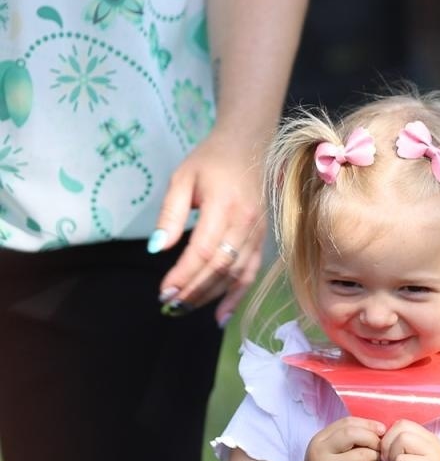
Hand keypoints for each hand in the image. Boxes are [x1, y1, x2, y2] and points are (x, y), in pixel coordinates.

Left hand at [149, 128, 265, 325]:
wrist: (248, 146)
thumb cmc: (210, 160)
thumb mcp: (182, 179)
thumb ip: (170, 215)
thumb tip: (156, 249)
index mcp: (225, 206)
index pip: (203, 250)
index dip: (184, 275)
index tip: (164, 291)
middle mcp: (245, 223)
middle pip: (220, 267)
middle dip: (194, 290)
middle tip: (170, 306)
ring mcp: (257, 233)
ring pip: (236, 274)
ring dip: (211, 296)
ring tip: (186, 309)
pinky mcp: (261, 239)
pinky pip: (250, 272)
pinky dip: (236, 295)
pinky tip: (221, 314)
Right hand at [298, 417, 384, 460]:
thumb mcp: (329, 450)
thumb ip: (347, 437)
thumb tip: (379, 429)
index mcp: (319, 440)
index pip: (347, 422)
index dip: (368, 424)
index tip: (381, 430)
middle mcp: (321, 452)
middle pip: (354, 434)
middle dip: (373, 439)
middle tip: (380, 447)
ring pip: (364, 454)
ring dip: (376, 456)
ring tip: (374, 460)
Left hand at [382, 420, 439, 460]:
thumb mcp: (407, 458)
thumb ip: (399, 444)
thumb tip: (379, 435)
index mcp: (429, 439)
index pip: (402, 423)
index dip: (389, 437)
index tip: (389, 454)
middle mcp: (434, 443)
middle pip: (401, 428)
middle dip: (389, 445)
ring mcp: (434, 455)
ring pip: (402, 440)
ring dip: (395, 457)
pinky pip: (402, 460)